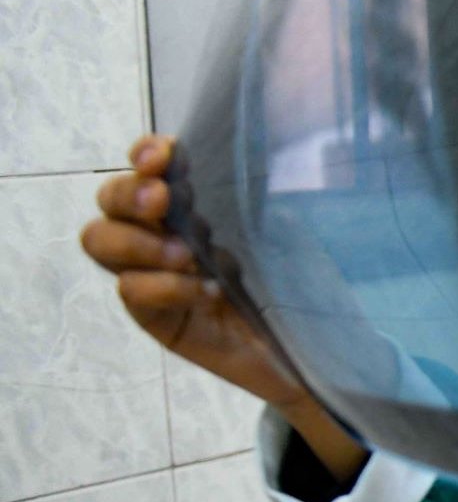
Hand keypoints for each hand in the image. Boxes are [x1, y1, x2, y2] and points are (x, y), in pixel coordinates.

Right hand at [83, 135, 368, 482]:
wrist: (312, 348)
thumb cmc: (297, 282)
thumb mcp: (280, 233)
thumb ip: (253, 199)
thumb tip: (248, 154)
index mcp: (190, 205)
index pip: (146, 167)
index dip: (145, 153)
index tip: (164, 155)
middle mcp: (161, 233)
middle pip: (109, 200)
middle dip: (128, 193)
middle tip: (163, 201)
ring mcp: (151, 275)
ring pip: (101, 242)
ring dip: (138, 241)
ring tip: (186, 254)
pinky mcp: (155, 317)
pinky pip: (132, 292)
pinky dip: (165, 287)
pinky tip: (207, 292)